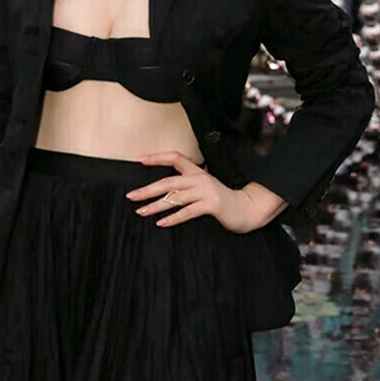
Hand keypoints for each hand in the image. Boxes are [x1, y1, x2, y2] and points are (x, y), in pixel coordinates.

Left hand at [125, 150, 261, 233]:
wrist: (247, 209)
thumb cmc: (221, 201)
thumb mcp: (203, 189)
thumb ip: (186, 187)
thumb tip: (162, 193)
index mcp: (197, 172)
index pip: (175, 158)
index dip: (157, 158)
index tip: (140, 159)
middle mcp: (200, 179)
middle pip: (169, 181)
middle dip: (148, 189)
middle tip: (131, 196)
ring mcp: (207, 191)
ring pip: (175, 198)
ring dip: (156, 206)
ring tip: (141, 212)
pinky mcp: (212, 204)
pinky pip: (188, 212)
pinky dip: (173, 218)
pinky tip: (161, 223)